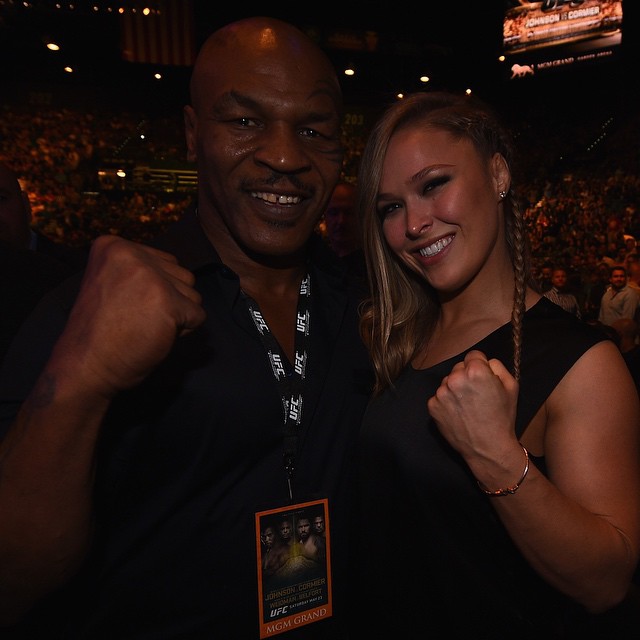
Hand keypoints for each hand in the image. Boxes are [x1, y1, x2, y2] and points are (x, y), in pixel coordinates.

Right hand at [48, 235, 205, 398]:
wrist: (85, 366)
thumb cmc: (101, 331)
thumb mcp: (112, 282)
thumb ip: (141, 270)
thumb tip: (177, 273)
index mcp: (113, 245)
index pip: (165, 262)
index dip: (155, 290)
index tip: (126, 305)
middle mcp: (132, 254)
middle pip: (182, 275)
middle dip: (169, 301)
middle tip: (136, 319)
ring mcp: (151, 277)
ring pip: (193, 294)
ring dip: (177, 315)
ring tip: (145, 326)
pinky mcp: (167, 302)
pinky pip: (198, 316)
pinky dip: (184, 331)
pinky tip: (155, 336)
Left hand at [427, 350, 518, 457]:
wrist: (488, 448)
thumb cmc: (502, 418)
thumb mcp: (511, 387)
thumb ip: (497, 367)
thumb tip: (485, 361)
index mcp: (475, 371)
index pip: (474, 355)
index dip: (481, 366)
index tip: (484, 378)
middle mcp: (455, 379)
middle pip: (459, 368)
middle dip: (466, 376)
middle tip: (476, 394)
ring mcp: (441, 393)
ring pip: (448, 381)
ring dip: (455, 389)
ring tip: (467, 406)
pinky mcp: (432, 406)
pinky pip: (439, 396)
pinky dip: (446, 402)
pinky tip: (458, 413)